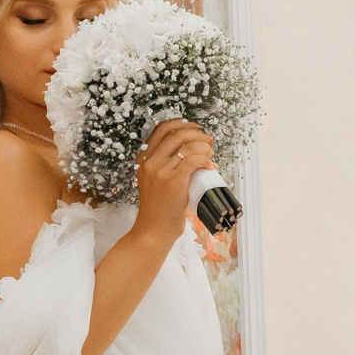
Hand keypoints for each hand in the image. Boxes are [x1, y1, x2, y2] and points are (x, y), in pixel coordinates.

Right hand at [132, 118, 214, 238]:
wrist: (153, 230)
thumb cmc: (158, 208)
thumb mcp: (153, 180)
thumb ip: (163, 164)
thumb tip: (190, 148)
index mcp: (144, 159)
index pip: (161, 129)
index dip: (181, 124)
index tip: (194, 128)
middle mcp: (150, 162)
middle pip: (177, 134)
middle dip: (198, 133)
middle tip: (208, 141)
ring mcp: (161, 171)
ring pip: (188, 146)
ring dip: (205, 146)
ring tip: (210, 154)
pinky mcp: (174, 181)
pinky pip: (194, 160)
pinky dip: (206, 159)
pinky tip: (210, 165)